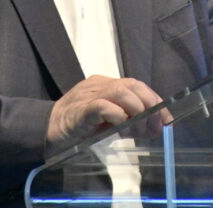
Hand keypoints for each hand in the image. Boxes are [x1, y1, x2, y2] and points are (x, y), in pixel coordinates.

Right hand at [45, 75, 170, 157]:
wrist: (45, 128)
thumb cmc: (78, 126)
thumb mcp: (108, 123)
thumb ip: (129, 122)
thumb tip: (154, 126)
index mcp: (107, 85)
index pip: (137, 85)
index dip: (154, 99)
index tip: (166, 118)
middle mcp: (100, 85)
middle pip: (132, 84)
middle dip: (149, 102)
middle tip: (156, 122)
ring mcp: (89, 95)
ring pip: (120, 91)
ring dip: (137, 108)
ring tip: (141, 125)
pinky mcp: (80, 109)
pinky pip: (101, 106)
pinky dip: (116, 114)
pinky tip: (121, 125)